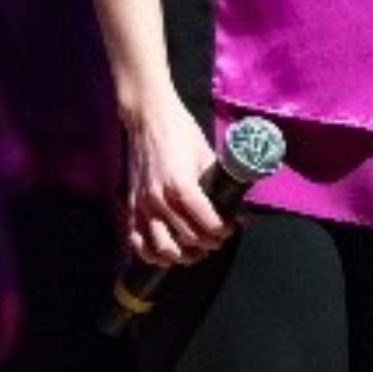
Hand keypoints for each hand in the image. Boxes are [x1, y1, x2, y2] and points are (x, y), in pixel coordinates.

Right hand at [123, 90, 233, 267]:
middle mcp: (161, 201)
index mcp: (182, 187)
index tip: (231, 227)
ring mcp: (143, 205)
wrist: (149, 116)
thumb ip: (221, 185)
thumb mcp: (206, 155)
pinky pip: (137, 241)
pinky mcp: (131, 205)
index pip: (208, 224)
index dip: (224, 230)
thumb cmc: (180, 131)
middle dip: (209, 242)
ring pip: (164, 247)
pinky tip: (165, 254)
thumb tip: (241, 210)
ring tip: (196, 250)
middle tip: (218, 237)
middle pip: (190, 238)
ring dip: (183, 255)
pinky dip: (152, 254)